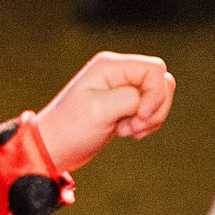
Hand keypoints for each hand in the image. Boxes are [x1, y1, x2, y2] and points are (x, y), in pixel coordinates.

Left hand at [30, 50, 172, 171]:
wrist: (53, 148)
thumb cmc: (70, 128)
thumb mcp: (101, 110)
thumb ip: (132, 97)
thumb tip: (151, 95)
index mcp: (110, 65)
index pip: (155, 69)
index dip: (156, 94)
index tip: (138, 116)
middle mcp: (118, 72)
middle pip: (162, 82)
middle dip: (155, 108)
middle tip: (133, 126)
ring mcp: (122, 88)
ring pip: (159, 96)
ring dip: (151, 118)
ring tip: (127, 130)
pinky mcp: (124, 105)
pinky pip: (151, 109)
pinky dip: (145, 123)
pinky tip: (126, 132)